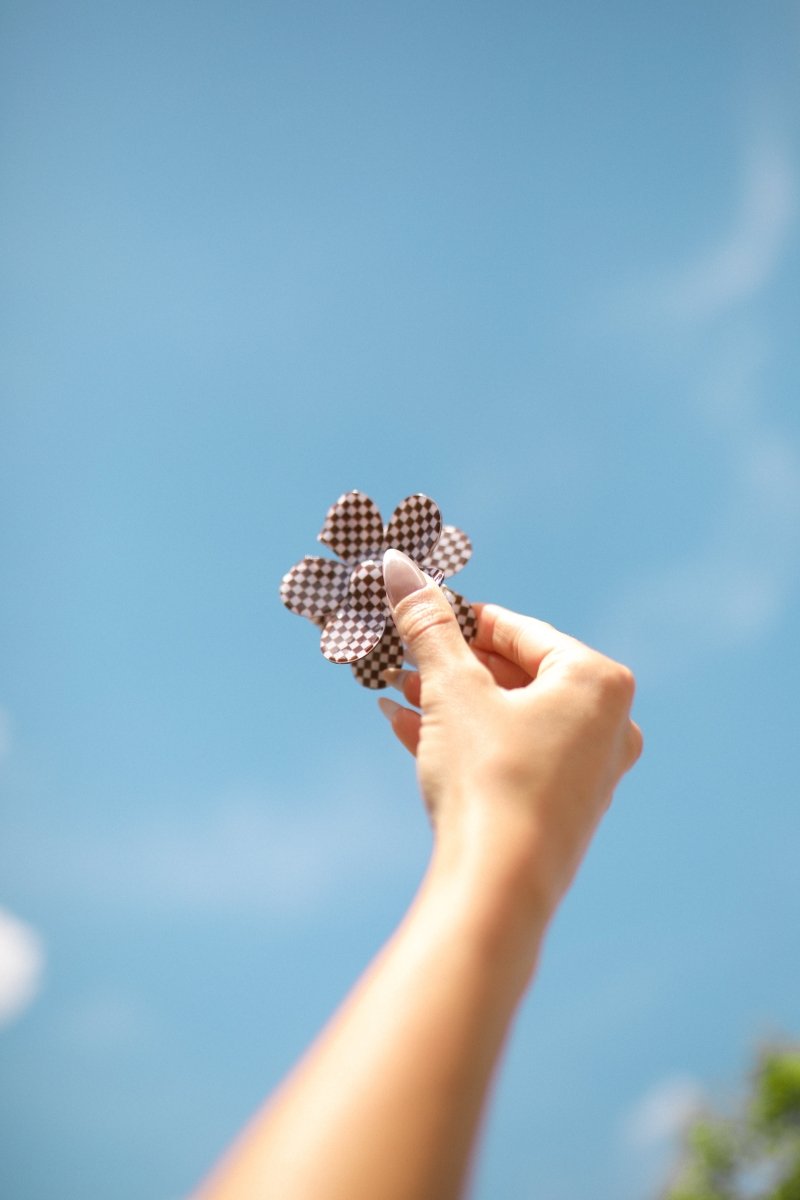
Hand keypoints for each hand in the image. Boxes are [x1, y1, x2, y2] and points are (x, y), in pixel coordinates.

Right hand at [380, 551, 642, 936]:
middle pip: (513, 674)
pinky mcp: (561, 808)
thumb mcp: (452, 690)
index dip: (458, 618)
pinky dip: (462, 739)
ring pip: (507, 717)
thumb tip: (398, 564)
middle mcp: (608, 724)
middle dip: (449, 665)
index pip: (517, 629)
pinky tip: (404, 729)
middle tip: (398, 655)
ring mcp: (588, 771)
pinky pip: (508, 755)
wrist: (498, 889)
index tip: (415, 613)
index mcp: (597, 681)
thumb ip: (428, 625)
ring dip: (448, 701)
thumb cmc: (488, 778)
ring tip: (394, 690)